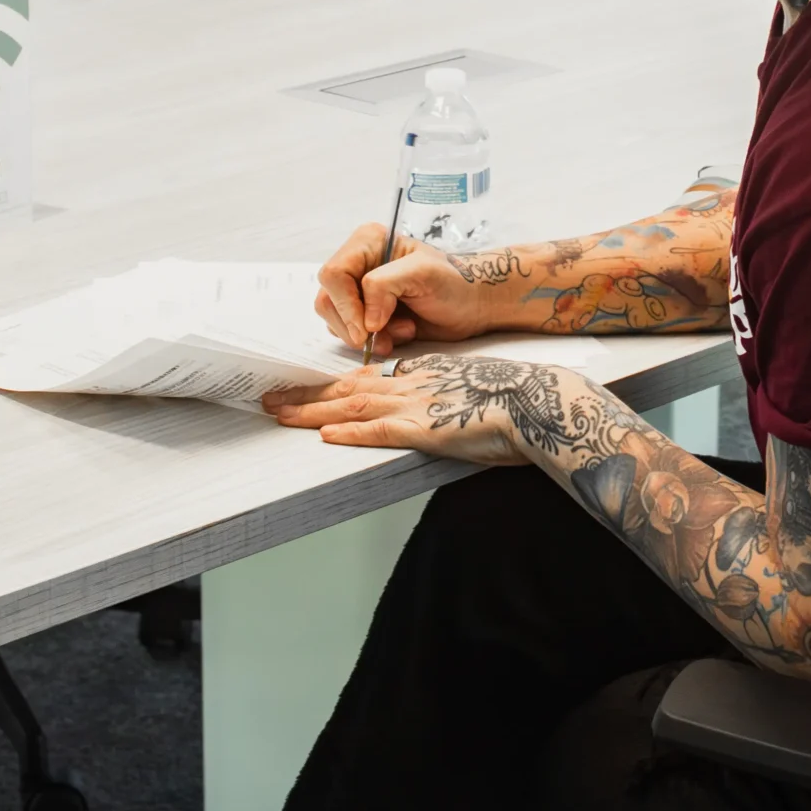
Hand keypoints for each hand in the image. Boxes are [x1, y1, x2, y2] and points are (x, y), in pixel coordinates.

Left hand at [266, 353, 601, 465]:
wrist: (540, 401)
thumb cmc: (514, 400)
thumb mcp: (472, 389)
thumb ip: (445, 397)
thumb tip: (433, 412)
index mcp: (424, 375)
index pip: (366, 377)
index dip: (331, 384)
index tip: (304, 386)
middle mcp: (413, 385)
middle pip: (348, 387)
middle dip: (306, 393)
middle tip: (271, 397)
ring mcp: (417, 405)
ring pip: (353, 405)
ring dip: (313, 410)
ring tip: (279, 413)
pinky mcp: (426, 429)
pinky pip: (380, 430)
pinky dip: (350, 432)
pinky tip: (325, 435)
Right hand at [313, 224, 503, 354]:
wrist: (470, 305)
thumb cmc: (453, 283)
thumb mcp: (423, 273)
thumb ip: (385, 286)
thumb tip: (365, 320)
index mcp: (368, 242)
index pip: (334, 274)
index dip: (346, 304)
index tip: (368, 328)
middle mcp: (357, 263)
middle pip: (327, 299)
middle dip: (354, 324)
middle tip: (383, 334)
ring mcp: (358, 290)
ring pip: (334, 320)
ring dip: (368, 335)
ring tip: (402, 330)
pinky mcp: (364, 313)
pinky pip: (348, 333)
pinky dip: (374, 342)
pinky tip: (400, 335)